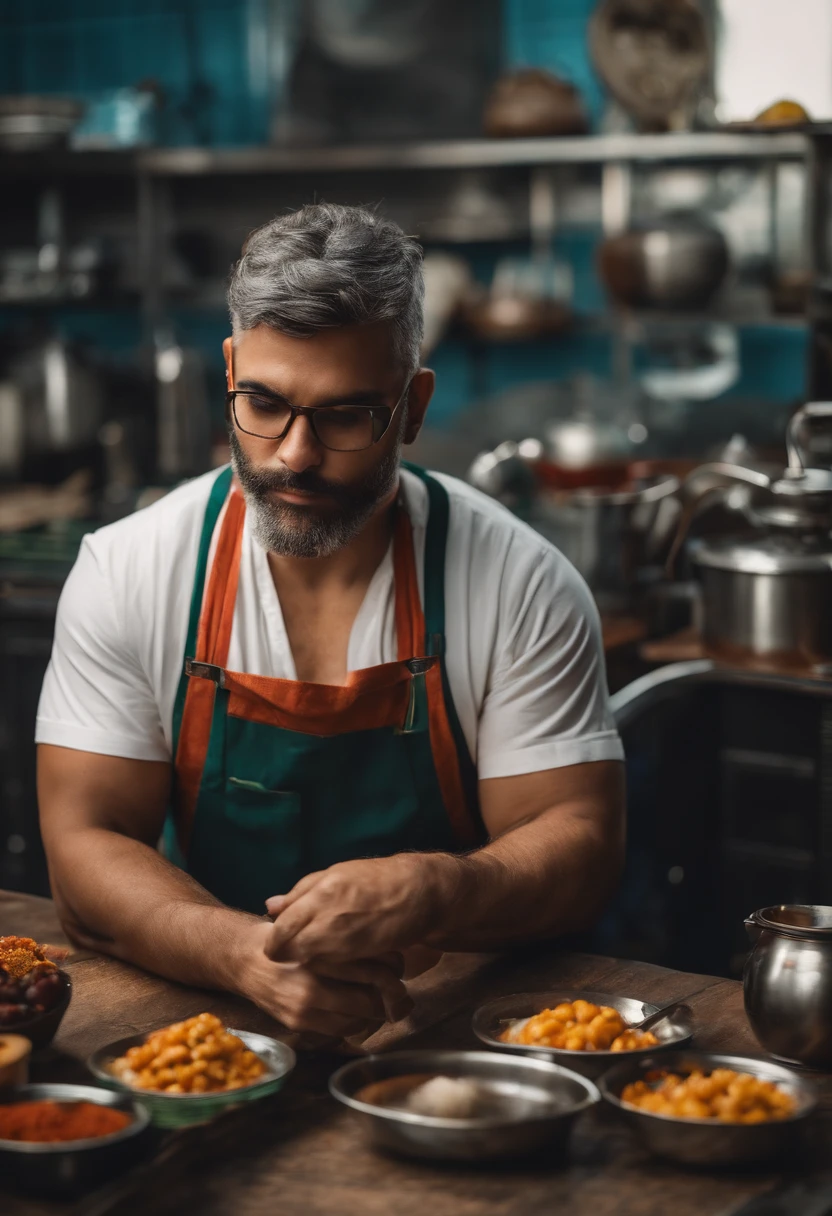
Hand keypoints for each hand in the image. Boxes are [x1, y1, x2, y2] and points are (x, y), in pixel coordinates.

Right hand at [235, 922, 412, 1037]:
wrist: (246, 960)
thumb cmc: (289, 939)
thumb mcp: (318, 928)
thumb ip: (347, 938)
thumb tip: (391, 951)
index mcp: (321, 950)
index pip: (372, 967)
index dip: (393, 969)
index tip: (398, 966)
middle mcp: (312, 979)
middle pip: (369, 995)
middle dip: (388, 995)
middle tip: (396, 988)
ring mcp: (304, 1005)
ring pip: (357, 1018)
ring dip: (373, 1012)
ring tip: (379, 1001)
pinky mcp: (298, 1022)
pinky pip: (340, 1031)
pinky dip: (355, 1024)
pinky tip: (357, 1013)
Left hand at [263, 853, 462, 964]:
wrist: (417, 893)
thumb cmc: (375, 880)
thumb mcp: (335, 875)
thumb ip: (301, 892)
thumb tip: (270, 907)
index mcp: (321, 890)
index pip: (282, 926)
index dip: (273, 942)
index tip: (273, 947)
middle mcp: (329, 913)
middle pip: (291, 946)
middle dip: (285, 955)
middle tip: (287, 957)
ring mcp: (345, 935)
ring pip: (310, 959)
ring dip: (306, 961)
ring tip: (310, 957)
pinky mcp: (360, 953)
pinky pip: (333, 965)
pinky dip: (327, 965)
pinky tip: (332, 960)